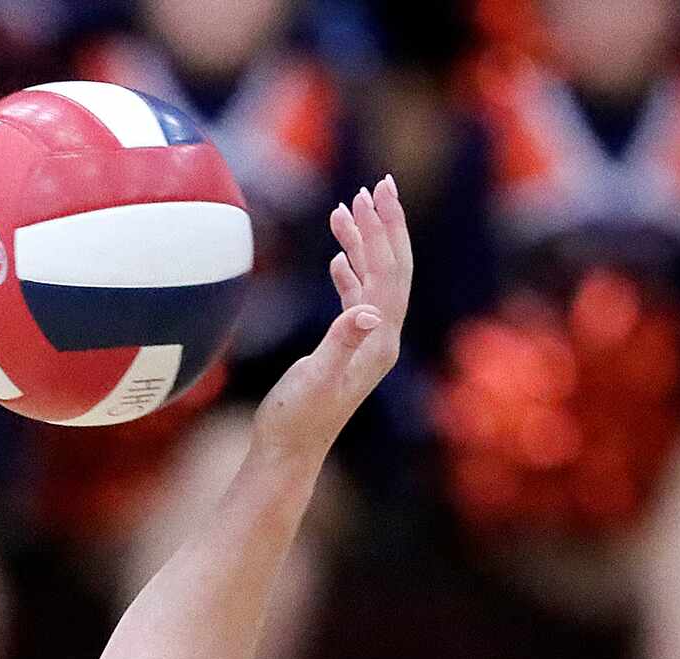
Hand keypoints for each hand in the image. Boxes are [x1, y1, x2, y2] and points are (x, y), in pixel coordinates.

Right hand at [253, 175, 412, 467]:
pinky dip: (349, 272)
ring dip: (363, 243)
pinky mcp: (346, 350)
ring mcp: (365, 344)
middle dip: (385, 225)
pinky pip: (355, 300)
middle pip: (392, 269)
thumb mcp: (315, 379)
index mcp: (379, 341)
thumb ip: (340, 342)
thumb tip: (368, 310)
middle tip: (377, 184)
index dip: (385, 230)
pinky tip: (338, 256)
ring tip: (348, 207)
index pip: (390, 273)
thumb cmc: (296, 420)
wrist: (287, 453)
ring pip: (372, 280)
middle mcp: (380, 339)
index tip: (376, 192)